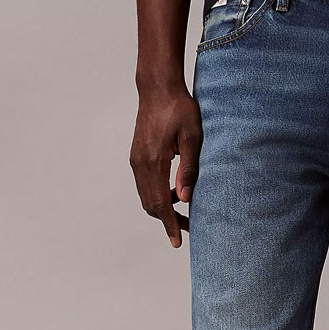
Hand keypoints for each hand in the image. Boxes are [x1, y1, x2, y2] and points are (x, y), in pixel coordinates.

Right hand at [129, 82, 201, 248]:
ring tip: (186, 213)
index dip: (170, 225)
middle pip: (151, 205)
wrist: (157, 87)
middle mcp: (139, 164)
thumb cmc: (179, 108)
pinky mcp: (136, 156)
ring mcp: (135, 160)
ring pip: (146, 197)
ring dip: (163, 209)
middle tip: (189, 230)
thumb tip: (185, 199)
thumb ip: (189, 169)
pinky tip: (176, 193)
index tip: (177, 242)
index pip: (161, 203)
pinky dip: (158, 195)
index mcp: (153, 161)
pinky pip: (145, 185)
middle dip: (168, 221)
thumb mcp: (192, 138)